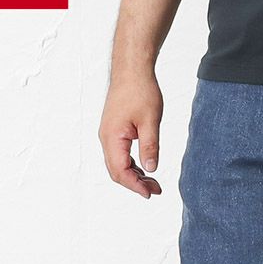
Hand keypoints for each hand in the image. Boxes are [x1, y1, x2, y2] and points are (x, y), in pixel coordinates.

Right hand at [99, 70, 164, 198]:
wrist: (132, 70)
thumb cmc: (140, 91)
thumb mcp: (150, 121)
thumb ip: (150, 147)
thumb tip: (151, 169)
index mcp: (112, 137)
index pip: (120, 171)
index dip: (135, 185)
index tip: (150, 193)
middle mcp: (106, 138)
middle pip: (117, 171)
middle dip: (135, 184)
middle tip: (156, 190)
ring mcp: (108, 135)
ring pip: (118, 164)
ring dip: (134, 175)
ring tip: (154, 183)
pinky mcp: (114, 131)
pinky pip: (120, 155)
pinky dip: (132, 165)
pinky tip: (146, 168)